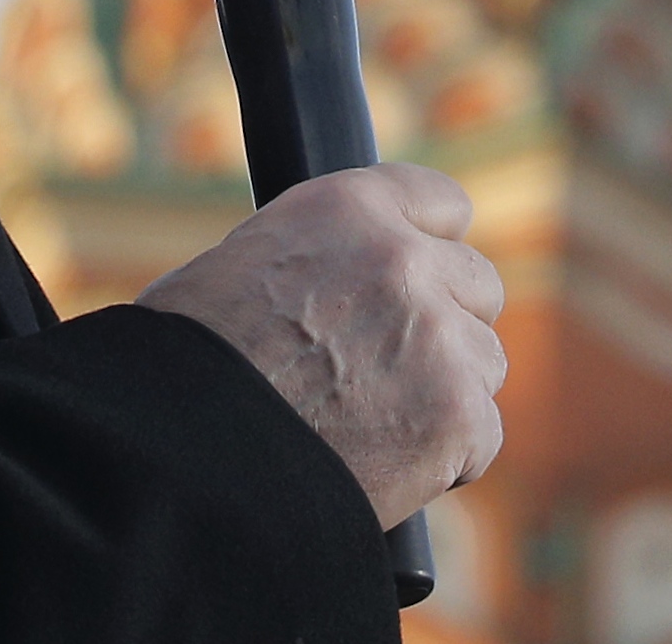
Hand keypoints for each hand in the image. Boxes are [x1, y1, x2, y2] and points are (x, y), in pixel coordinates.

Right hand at [141, 163, 507, 527]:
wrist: (185, 459)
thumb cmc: (186, 370)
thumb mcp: (240, 266)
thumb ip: (317, 254)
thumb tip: (337, 273)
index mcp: (346, 207)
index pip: (442, 204)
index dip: (431, 248)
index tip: (422, 281)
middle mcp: (402, 258)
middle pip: (478, 285)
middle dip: (445, 325)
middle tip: (391, 370)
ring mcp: (437, 336)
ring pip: (485, 361)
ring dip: (447, 393)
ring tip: (377, 425)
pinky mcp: (456, 414)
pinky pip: (482, 435)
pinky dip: (445, 460)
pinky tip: (388, 467)